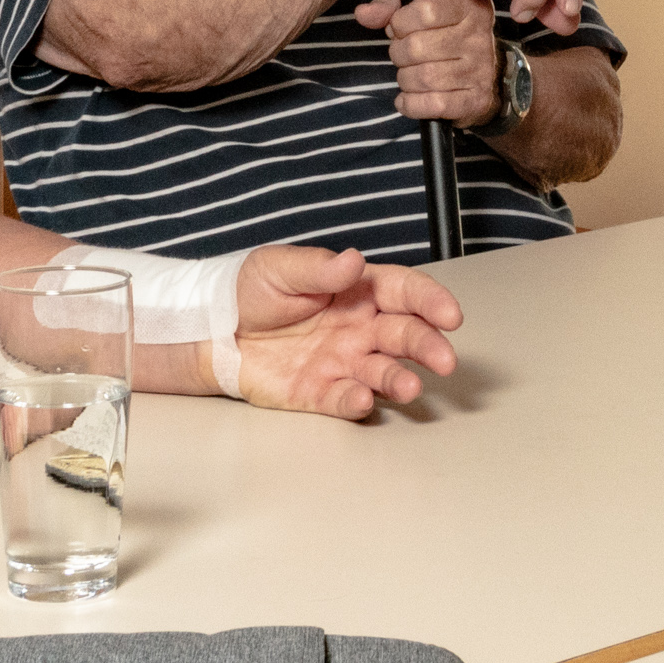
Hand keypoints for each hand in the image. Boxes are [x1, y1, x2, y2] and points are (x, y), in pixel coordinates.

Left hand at [228, 247, 464, 418]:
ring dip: (399, 379)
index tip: (450, 313)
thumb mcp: (279, 268)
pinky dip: (355, 401)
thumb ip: (319, 270)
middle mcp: (358, 328)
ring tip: (410, 387)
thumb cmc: (251, 291)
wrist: (213, 330)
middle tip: (445, 359)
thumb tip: (353, 261)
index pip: (404, 292)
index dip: (430, 302)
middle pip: (404, 335)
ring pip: (382, 372)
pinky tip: (362, 398)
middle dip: (428, 346)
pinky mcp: (319, 392)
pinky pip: (343, 399)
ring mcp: (341, 362)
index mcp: (357, 291)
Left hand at [356, 0, 500, 126]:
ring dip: (404, 79)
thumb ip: (390, 7)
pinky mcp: (475, 99)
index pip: (425, 11)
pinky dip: (411, 104)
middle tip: (403, 55)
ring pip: (423, 77)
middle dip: (398, 54)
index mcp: (467, 5)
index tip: (402, 28)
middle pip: (417, 47)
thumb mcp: (422, 9)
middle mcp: (477, 35)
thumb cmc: (445, 36)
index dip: (401, 22)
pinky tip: (408, 98)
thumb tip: (363, 13)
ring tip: (409, 74)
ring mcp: (479, 69)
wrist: (486, 74)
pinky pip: (433, 104)